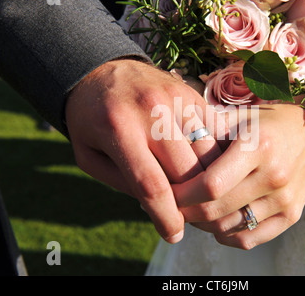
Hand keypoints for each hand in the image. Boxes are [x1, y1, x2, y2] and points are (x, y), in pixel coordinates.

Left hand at [65, 59, 221, 242]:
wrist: (102, 71)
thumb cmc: (91, 119)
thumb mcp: (89, 156)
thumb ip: (122, 182)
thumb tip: (159, 205)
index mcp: (118, 128)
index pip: (151, 184)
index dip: (166, 216)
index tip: (173, 233)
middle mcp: (152, 111)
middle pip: (187, 170)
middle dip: (190, 200)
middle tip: (186, 212)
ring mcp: (176, 99)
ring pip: (207, 152)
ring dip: (206, 178)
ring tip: (198, 191)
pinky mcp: (191, 94)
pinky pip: (214, 131)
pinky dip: (214, 152)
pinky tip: (205, 163)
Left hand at [173, 103, 304, 249]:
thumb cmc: (269, 121)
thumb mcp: (238, 116)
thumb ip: (206, 128)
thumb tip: (169, 144)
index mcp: (258, 146)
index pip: (210, 185)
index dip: (182, 194)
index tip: (167, 192)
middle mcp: (274, 176)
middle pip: (216, 210)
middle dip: (186, 212)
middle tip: (171, 206)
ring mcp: (285, 199)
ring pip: (229, 228)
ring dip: (202, 225)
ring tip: (191, 211)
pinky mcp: (291, 215)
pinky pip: (249, 239)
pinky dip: (225, 236)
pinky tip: (215, 223)